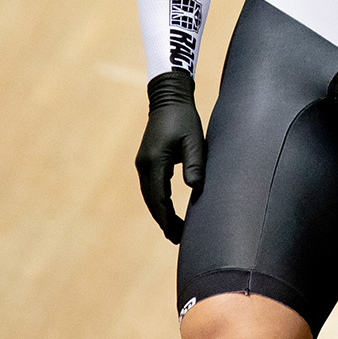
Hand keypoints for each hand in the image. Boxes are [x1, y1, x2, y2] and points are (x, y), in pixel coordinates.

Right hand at [136, 71, 205, 243]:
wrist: (169, 98)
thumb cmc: (185, 118)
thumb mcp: (194, 140)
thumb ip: (194, 163)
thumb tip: (194, 188)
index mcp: (154, 162)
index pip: (159, 198)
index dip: (167, 218)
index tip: (178, 233)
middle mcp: (144, 165)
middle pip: (151, 201)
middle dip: (163, 221)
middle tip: (177, 239)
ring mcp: (143, 163)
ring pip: (149, 196)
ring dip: (160, 213)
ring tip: (174, 231)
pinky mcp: (147, 161)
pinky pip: (151, 187)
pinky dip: (158, 202)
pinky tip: (168, 211)